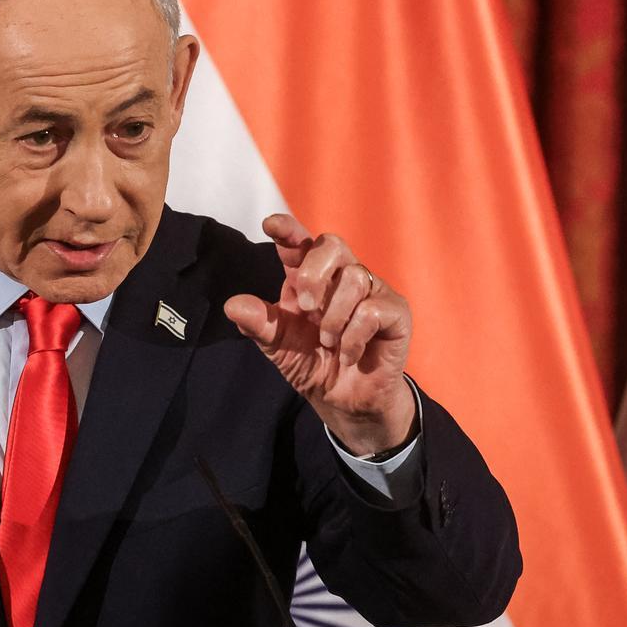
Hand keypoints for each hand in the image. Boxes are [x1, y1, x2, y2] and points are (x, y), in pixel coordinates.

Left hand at [223, 214, 414, 454]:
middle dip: (313, 274)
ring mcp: (373, 291)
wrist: (344, 401)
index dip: (289, 229)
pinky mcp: (395, 312)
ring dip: (333, 317)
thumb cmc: (312, 364)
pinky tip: (348, 354)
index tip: (271, 224)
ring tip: (327, 342)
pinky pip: (372, 310)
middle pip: (333, 244)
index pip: (301, 243)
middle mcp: (342, 276)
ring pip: (355, 278)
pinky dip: (352, 337)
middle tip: (304, 308)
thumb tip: (231, 305)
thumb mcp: (278, 346)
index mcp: (310, 277)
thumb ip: (259, 324)